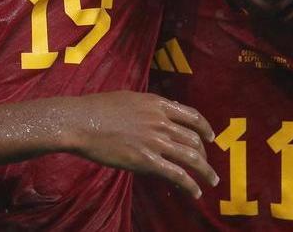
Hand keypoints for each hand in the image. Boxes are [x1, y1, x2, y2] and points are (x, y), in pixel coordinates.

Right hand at [64, 91, 217, 198]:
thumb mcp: (130, 98)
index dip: (205, 128)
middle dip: (204, 154)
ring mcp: (155, 141)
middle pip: (194, 139)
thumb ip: (149, 107)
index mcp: (158, 104)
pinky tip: (195, 192)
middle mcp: (161, 122)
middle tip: (205, 164)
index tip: (210, 138)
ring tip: (211, 181)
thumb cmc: (98, 108)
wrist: (81, 121)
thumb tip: (161, 112)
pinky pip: (176, 175)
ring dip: (205, 171)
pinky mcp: (146, 160)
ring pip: (191, 157)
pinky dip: (190, 185)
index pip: (192, 116)